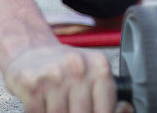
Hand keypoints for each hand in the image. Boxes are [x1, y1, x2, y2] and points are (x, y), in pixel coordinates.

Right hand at [3, 44, 123, 112]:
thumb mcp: (92, 73)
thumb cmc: (66, 67)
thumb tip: (125, 110)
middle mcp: (78, 66)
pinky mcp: (31, 82)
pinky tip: (43, 106)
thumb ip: (107, 94)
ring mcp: (54, 74)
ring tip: (59, 107)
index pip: (105, 108)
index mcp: (99, 65)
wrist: (31, 49)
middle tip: (72, 110)